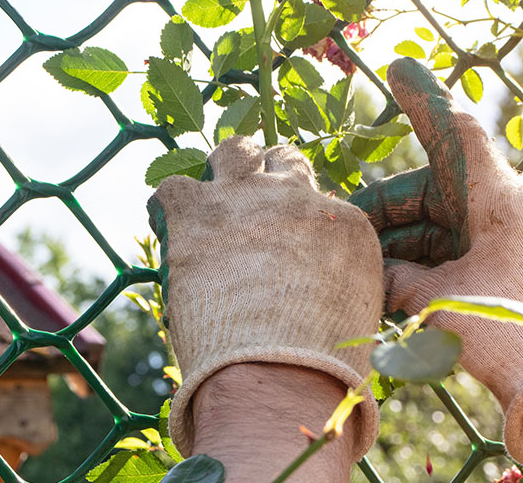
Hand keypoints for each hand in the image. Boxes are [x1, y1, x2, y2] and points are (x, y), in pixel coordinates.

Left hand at [147, 136, 381, 461]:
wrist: (280, 371)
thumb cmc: (321, 362)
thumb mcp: (356, 315)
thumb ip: (339, 284)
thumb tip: (318, 288)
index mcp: (343, 223)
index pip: (318, 199)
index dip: (298, 218)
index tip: (285, 242)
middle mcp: (298, 197)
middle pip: (284, 159)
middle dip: (268, 173)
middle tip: (250, 204)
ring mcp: (246, 198)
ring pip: (233, 151)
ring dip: (222, 167)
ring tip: (210, 199)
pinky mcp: (197, 211)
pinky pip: (173, 188)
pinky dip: (167, 208)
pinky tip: (168, 230)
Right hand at [349, 58, 522, 467]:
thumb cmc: (521, 331)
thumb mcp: (444, 302)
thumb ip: (399, 281)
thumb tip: (374, 274)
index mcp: (495, 198)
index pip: (454, 132)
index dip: (423, 98)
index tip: (397, 67)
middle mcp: (501, 211)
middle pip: (428, 193)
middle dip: (383, 217)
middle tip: (342, 242)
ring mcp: (506, 242)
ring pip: (438, 231)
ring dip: (400, 253)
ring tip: (363, 282)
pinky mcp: (509, 272)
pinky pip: (455, 258)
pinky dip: (424, 272)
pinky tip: (392, 297)